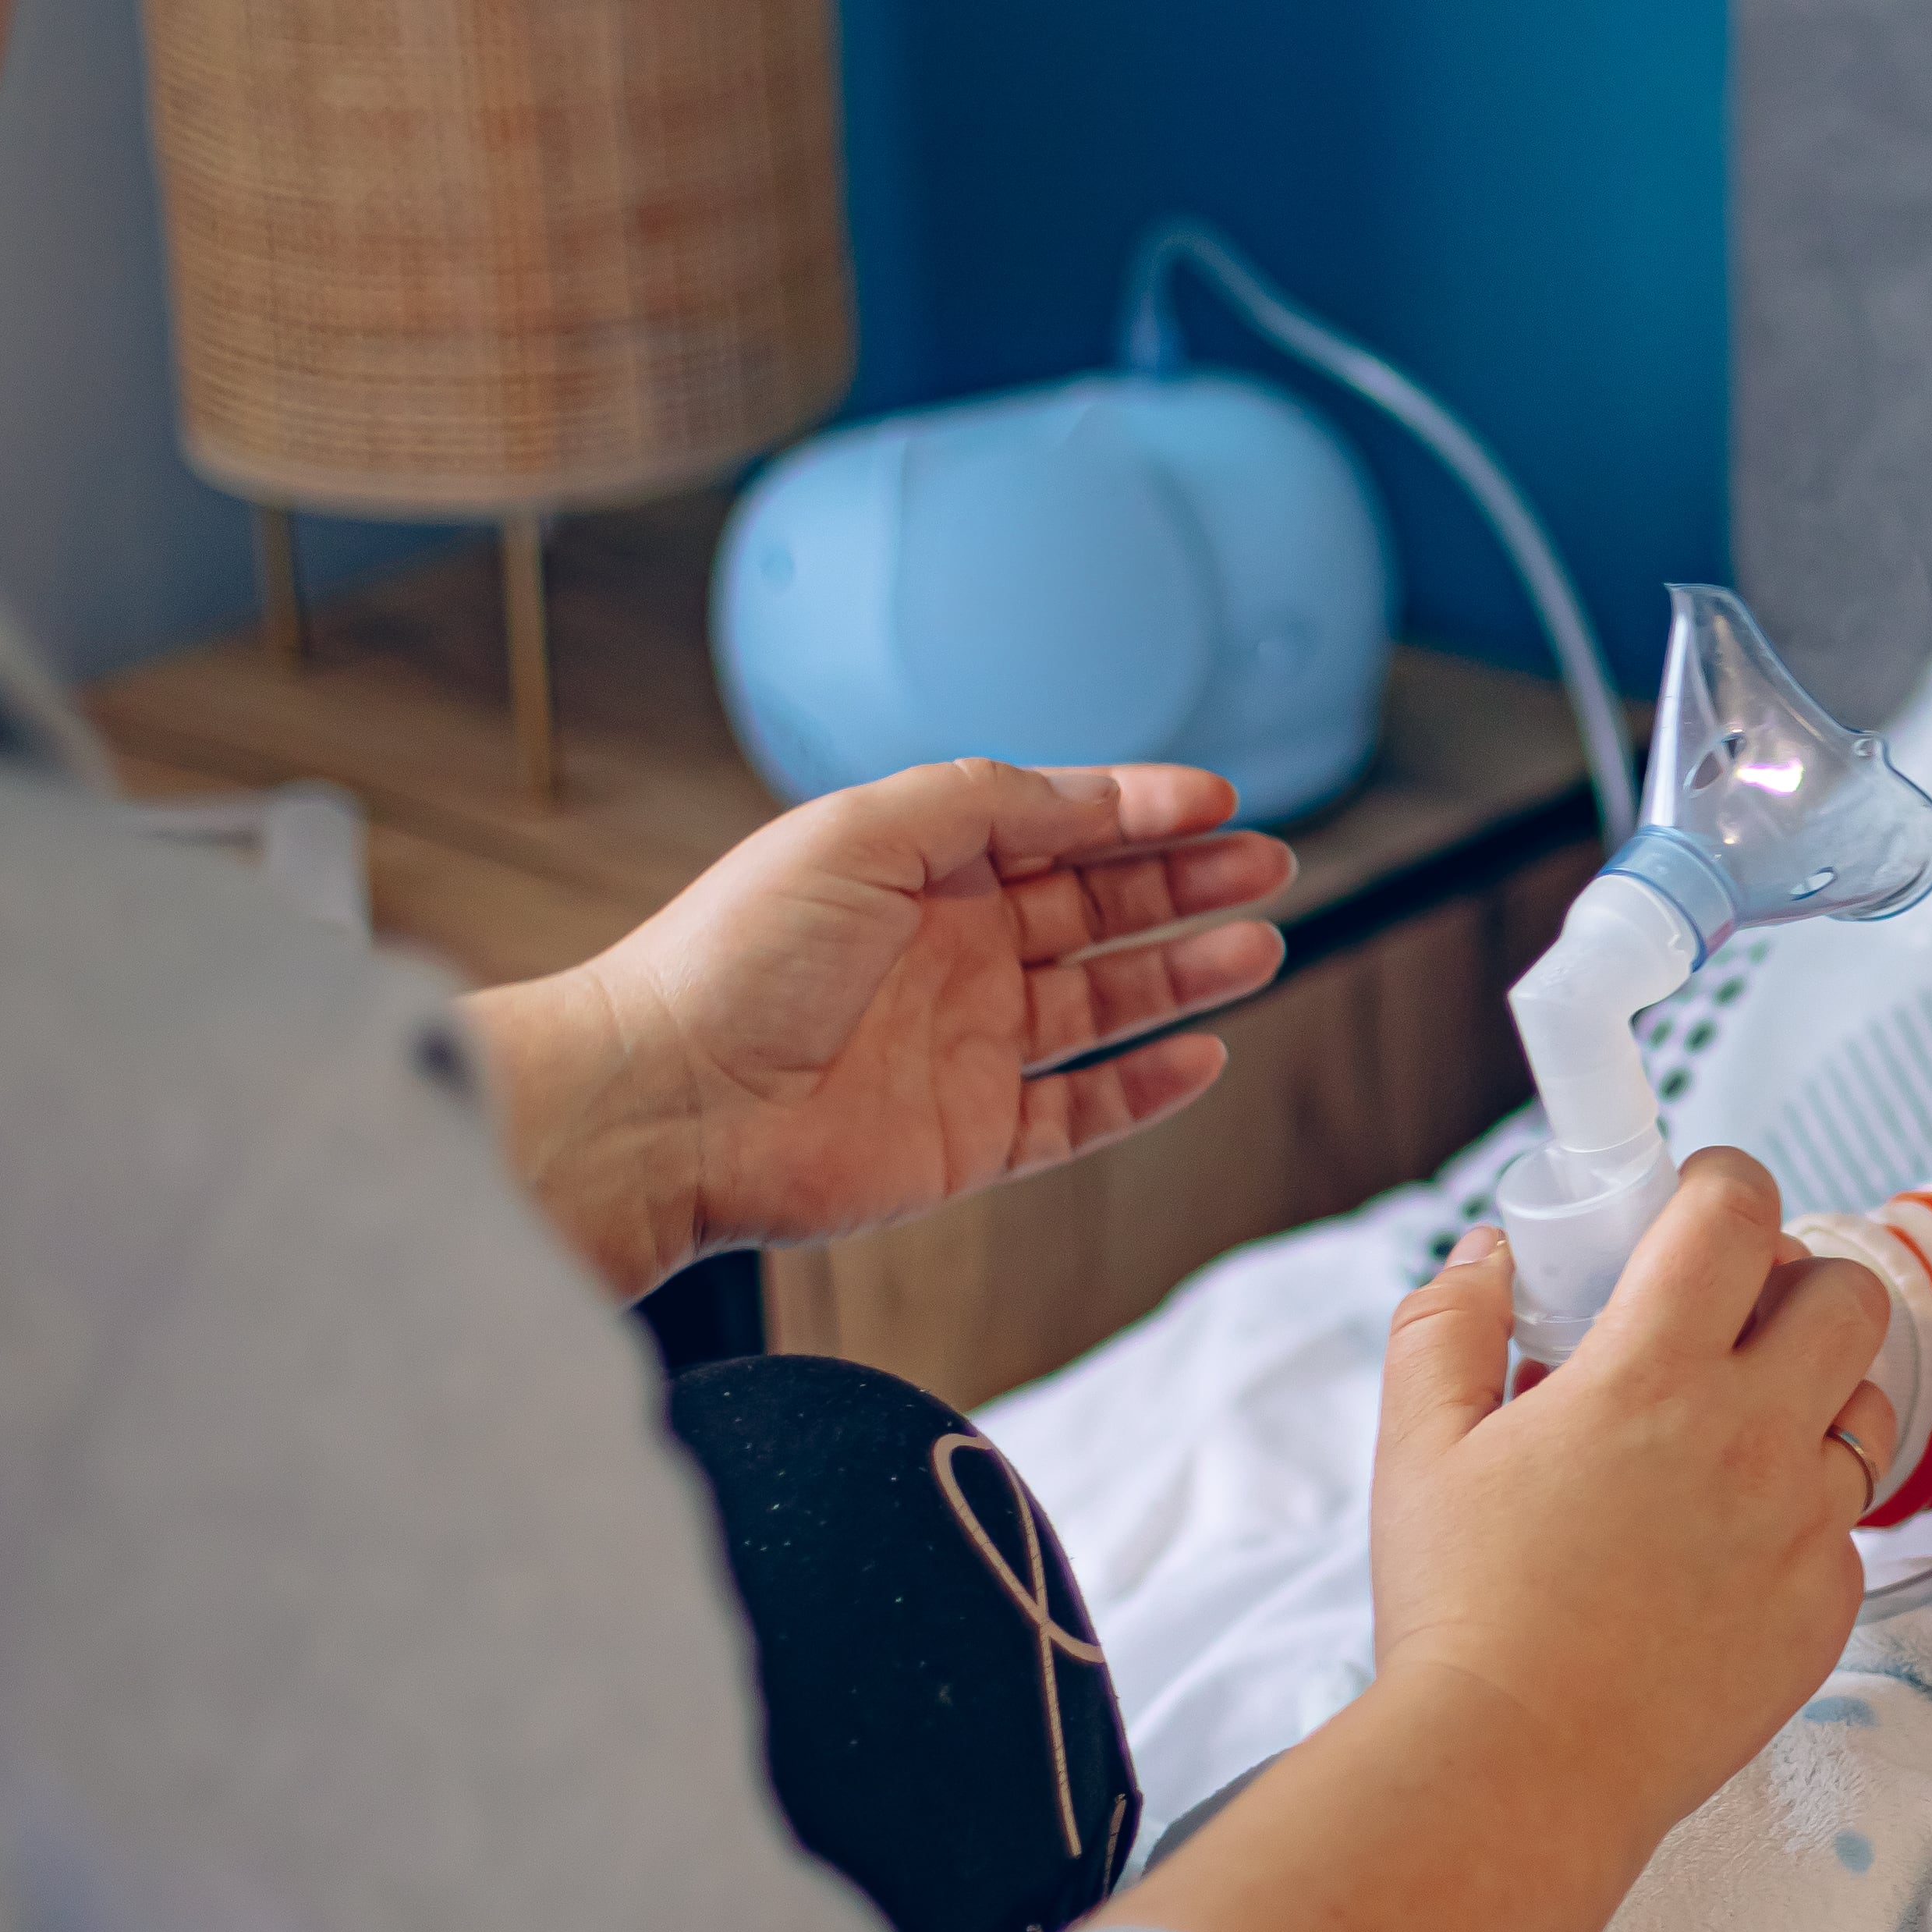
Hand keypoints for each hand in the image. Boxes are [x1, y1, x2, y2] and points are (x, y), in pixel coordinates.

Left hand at [462, 758, 1293, 1297]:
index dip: (1139, 810)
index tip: (1216, 801)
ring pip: (1105, 1002)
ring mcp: (965, 1047)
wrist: (666, 1104)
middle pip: (1095, 908)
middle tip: (1266, 863)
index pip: (1056, 827)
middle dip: (1184, 882)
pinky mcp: (971, 1138)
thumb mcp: (865, 831)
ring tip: (1258, 946)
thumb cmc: (733, 961)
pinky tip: (1199, 1053)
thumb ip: (987, 800)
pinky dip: (1144, 1087)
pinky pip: (1081, 1109)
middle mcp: (948, 952)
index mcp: (918, 870)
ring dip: (1184, 972)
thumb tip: (1093, 792)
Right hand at [1102, 1152, 1889, 1931]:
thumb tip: (1498, 1253)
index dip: (1722, 1185)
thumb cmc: (1457, 1611)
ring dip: (1811, 1396)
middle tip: (1720, 1323)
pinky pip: (1844, 1526)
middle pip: (1846, 1294)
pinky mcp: (1827, 1609)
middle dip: (1791, 1284)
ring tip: (1725, 1437)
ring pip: (1866, 1407)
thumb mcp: (1418, 1447)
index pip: (1738, 1211)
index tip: (1693, 1206)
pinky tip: (1717, 1552)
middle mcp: (1752, 1437)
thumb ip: (1451, 1323)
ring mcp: (1804, 1527)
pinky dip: (1797, 1517)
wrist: (1515, 1777)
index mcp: (1652, 1375)